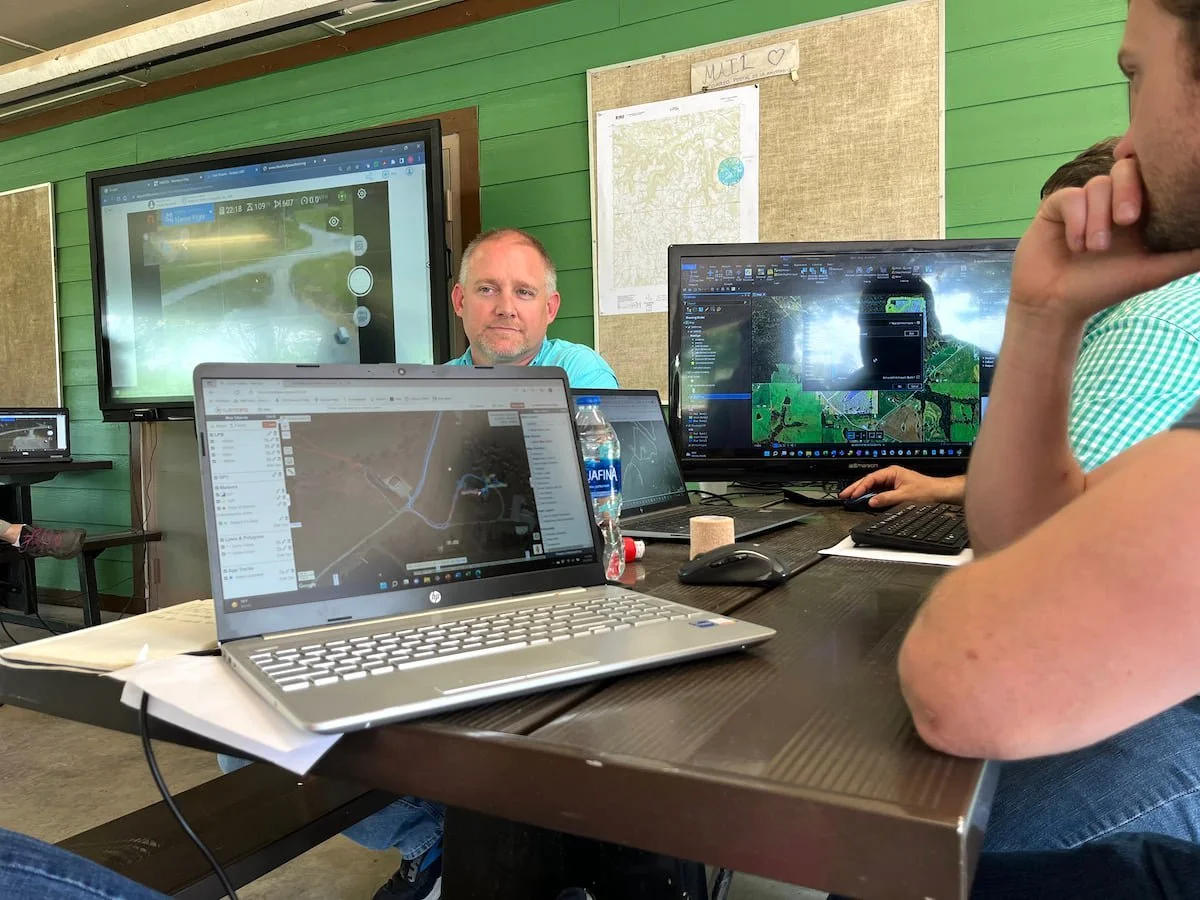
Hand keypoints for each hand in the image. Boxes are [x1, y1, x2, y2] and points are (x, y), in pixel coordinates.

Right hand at [840, 467, 963, 507]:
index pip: (871, 479)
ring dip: (863, 493)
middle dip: (856, 488)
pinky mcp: (895, 489)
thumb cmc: (928, 490)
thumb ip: (886, 499)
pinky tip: (865, 501)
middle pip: (869, 481)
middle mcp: (891, 475)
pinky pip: (880, 492)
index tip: (852, 495)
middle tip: (844, 495)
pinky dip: (871, 496)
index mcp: (892, 472)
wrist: (941, 493)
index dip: (860, 487)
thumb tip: (871, 501)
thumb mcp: (904, 496)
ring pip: (873, 487)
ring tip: (851, 498)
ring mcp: (893, 482)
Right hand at [1010, 157, 1199, 322]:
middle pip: (1126, 168)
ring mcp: (1084, 203)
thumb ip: (1189, 257)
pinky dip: (1076, 221)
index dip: (1154, 177)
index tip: (1148, 209)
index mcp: (1139, 210)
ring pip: (1098, 185)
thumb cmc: (1104, 289)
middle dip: (1127, 190)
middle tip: (1127, 220)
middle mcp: (1111, 201)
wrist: (1055, 304)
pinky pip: (1071, 197)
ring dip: (1098, 218)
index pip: (1152, 175)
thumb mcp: (1154, 272)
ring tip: (1096, 249)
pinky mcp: (1057, 206)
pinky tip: (1075, 246)